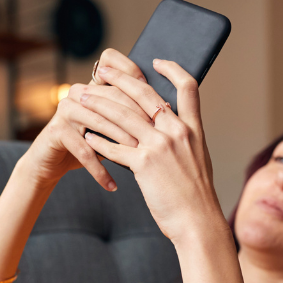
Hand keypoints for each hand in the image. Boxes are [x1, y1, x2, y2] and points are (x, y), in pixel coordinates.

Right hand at [20, 49, 148, 188]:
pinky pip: (84, 150)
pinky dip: (99, 170)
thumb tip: (168, 110)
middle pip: (114, 98)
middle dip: (138, 119)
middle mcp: (79, 92)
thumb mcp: (112, 126)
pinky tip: (112, 185)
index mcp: (95, 85)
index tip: (162, 101)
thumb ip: (131, 113)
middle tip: (158, 138)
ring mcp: (66, 109)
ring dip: (122, 143)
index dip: (136, 76)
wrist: (53, 163)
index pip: (114, 65)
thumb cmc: (91, 144)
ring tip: (139, 159)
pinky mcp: (56, 130)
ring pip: (101, 123)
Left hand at [84, 59, 225, 241]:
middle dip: (120, 78)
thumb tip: (169, 129)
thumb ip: (184, 141)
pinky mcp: (144, 165)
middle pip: (145, 93)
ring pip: (123, 116)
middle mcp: (177, 132)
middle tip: (102, 69)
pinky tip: (87, 136)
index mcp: (193, 129)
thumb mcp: (198, 160)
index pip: (188, 87)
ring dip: (100, 104)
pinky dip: (98, 140)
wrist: (198, 222)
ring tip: (84, 98)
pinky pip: (114, 147)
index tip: (155, 60)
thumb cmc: (196, 197)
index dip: (172, 69)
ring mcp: (161, 147)